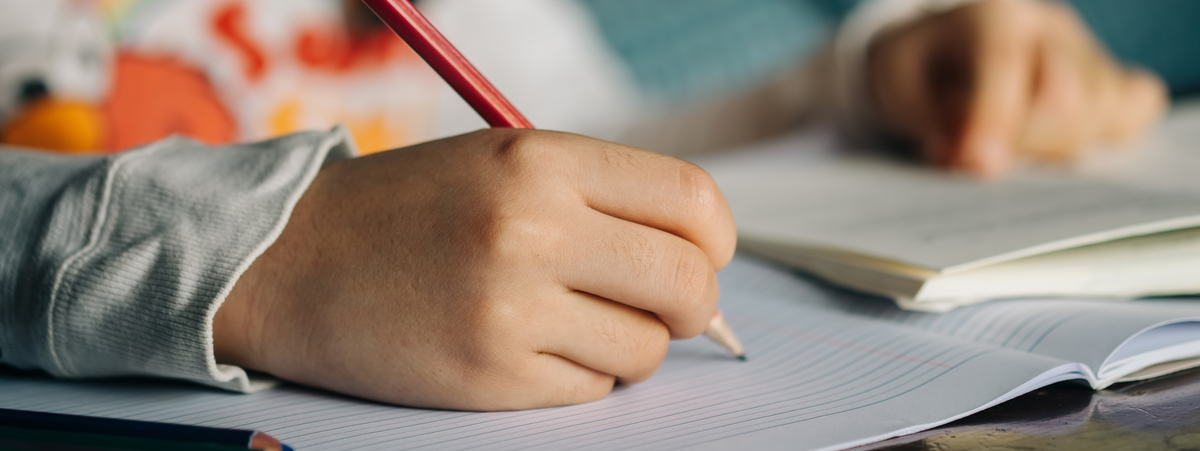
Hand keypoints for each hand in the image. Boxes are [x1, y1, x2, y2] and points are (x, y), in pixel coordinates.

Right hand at [213, 129, 736, 410]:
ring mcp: (510, 308)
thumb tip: (701, 255)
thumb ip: (601, 196)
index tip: (703, 255)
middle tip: (665, 307)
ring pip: (646, 348)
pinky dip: (579, 374)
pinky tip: (528, 346)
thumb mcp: (503, 163)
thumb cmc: (407, 209)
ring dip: (629, 343)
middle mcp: (532, 229)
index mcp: (541, 161)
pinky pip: (591, 388)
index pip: (692, 200)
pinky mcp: (489, 376)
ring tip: (572, 320)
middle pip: (688, 283)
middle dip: (694, 305)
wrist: (290, 261)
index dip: (714, 238)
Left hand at [869, 0, 1166, 177]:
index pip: (1004, 62)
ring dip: (1052, 147)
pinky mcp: (1111, 77)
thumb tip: (973, 160)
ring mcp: (1086, 51)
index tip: (983, 164)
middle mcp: (1048, 27)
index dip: (995, 117)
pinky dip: (1105, 133)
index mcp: (991, 17)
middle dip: (1021, 142)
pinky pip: (1136, 109)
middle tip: (982, 156)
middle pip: (1067, 93)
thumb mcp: (901, 89)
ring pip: (1101, 111)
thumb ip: (931, 121)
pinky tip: (1060, 139)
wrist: (941, 53)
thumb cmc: (919, 71)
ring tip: (1009, 143)